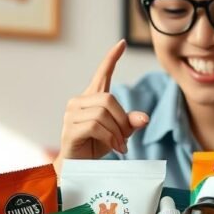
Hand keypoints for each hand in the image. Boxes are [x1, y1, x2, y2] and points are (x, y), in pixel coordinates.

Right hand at [57, 40, 149, 165]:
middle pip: (109, 99)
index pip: (101, 74)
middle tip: (125, 138)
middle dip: (122, 119)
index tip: (122, 44)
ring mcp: (71, 114)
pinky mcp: (70, 128)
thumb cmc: (95, 147)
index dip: (111, 58)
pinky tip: (115, 148)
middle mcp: (78, 102)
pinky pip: (95, 125)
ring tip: (119, 145)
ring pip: (103, 113)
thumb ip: (129, 123)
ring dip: (117, 132)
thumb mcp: (118, 134)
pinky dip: (109, 137)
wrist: (78, 168)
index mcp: (90, 99)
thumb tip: (144, 118)